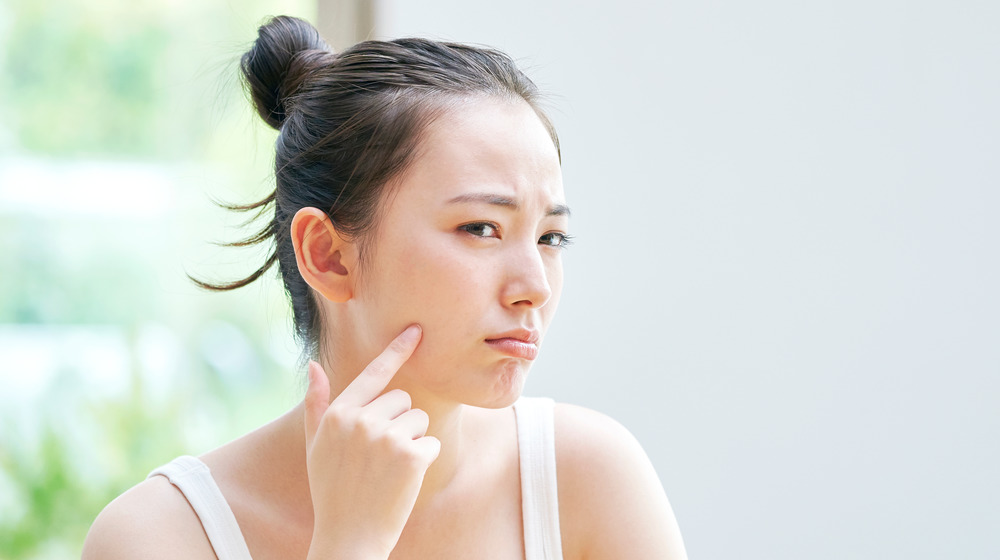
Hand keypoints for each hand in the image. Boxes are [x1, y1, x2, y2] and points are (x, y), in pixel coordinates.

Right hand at [304, 325, 440, 559]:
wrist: (348, 537)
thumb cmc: (332, 491)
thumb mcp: (315, 446)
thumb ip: (316, 404)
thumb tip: (313, 366)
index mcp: (338, 414)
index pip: (373, 373)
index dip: (397, 350)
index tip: (417, 331)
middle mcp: (361, 420)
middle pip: (403, 400)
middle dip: (400, 422)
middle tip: (381, 456)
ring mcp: (387, 438)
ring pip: (420, 420)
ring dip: (413, 441)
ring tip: (390, 470)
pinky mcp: (411, 456)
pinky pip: (432, 443)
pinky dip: (424, 461)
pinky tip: (403, 481)